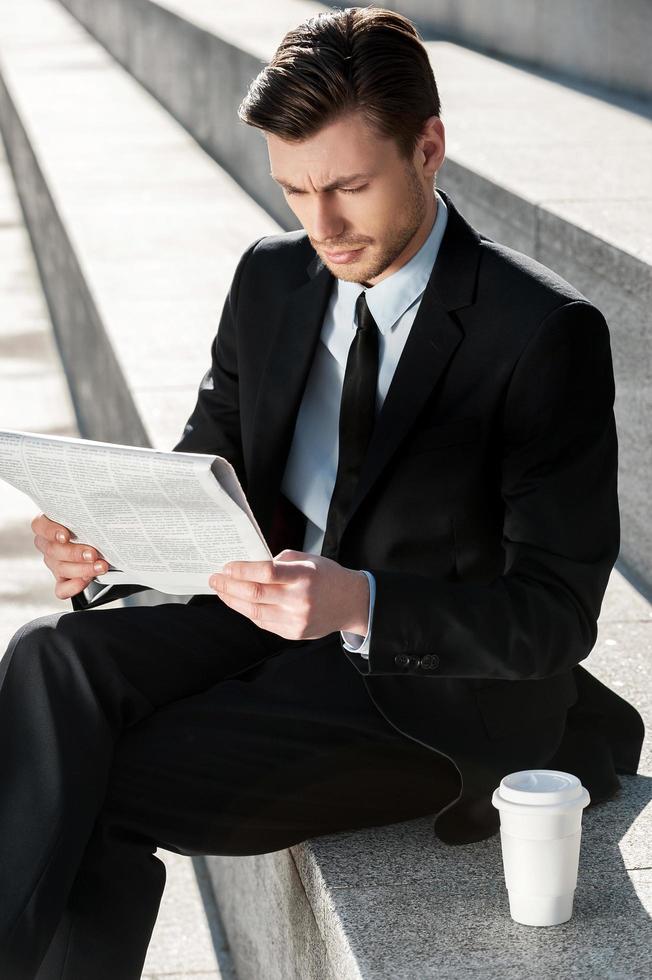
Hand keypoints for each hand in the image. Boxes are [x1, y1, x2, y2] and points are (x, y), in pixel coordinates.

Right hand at [31, 513, 107, 600]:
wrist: (99, 537)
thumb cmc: (89, 522)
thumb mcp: (85, 514)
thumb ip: (86, 513)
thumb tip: (100, 511)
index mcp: (47, 524)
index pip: (40, 526)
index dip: (51, 532)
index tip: (66, 536)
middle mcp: (47, 544)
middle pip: (54, 551)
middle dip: (75, 554)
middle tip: (93, 554)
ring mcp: (53, 563)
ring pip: (61, 569)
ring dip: (83, 569)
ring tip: (100, 566)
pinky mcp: (62, 579)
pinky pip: (61, 589)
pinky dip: (73, 587)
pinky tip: (86, 581)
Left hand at [208, 549, 369, 640]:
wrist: (351, 603)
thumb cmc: (327, 577)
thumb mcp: (308, 559)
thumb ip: (279, 562)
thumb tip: (249, 567)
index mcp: (304, 575)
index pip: (266, 572)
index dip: (242, 570)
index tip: (226, 566)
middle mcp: (300, 599)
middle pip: (255, 593)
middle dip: (229, 585)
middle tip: (215, 579)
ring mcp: (296, 619)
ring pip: (254, 611)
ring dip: (232, 600)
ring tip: (221, 591)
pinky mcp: (293, 633)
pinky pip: (262, 622)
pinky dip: (247, 611)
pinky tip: (237, 602)